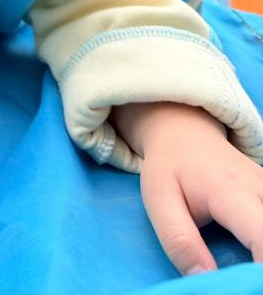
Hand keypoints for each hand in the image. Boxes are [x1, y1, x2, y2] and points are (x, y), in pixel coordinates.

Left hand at [115, 102, 262, 275]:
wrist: (183, 131)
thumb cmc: (169, 167)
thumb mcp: (159, 201)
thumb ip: (179, 240)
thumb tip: (204, 279)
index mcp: (230, 191)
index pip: (262, 235)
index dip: (262, 267)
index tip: (250, 284)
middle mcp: (259, 188)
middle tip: (246, 281)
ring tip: (248, 270)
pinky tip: (254, 254)